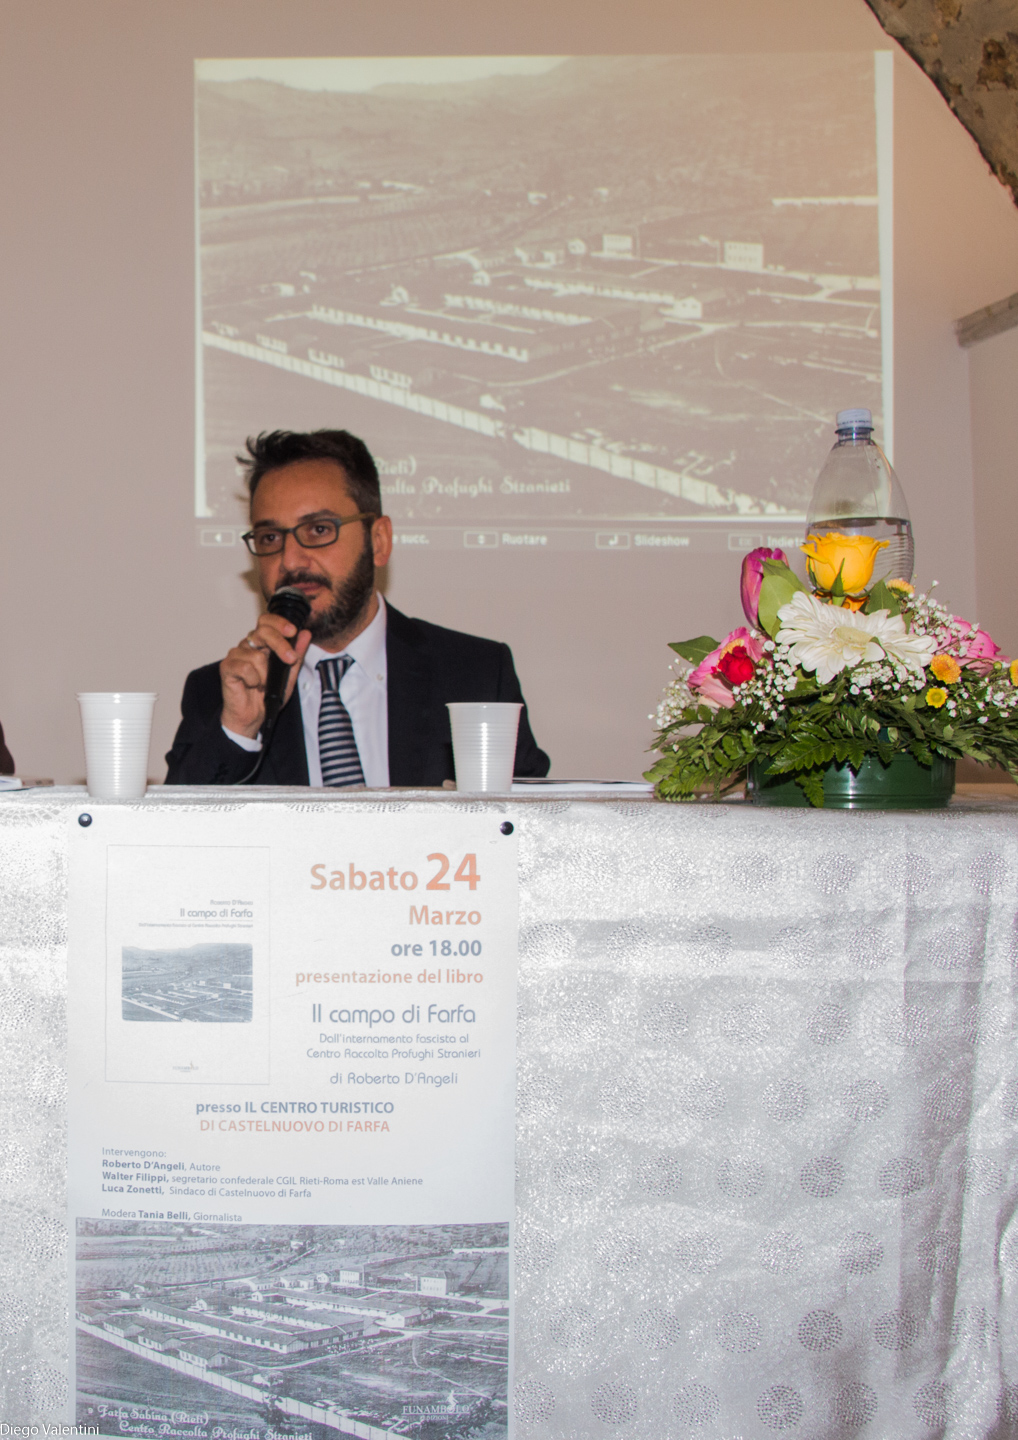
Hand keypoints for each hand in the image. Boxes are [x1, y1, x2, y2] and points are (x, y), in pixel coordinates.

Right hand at [220, 613, 311, 737]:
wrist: (254, 715)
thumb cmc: (268, 695)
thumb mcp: (289, 674)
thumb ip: (297, 654)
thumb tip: (305, 633)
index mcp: (262, 643)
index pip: (267, 621)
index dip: (279, 622)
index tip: (293, 631)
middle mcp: (248, 645)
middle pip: (262, 631)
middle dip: (280, 645)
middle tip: (290, 659)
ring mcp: (236, 655)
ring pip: (256, 655)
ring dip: (265, 674)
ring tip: (263, 684)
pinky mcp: (227, 667)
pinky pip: (245, 668)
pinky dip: (253, 680)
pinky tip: (252, 686)